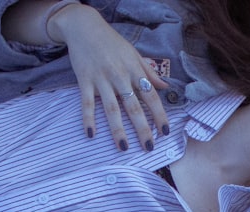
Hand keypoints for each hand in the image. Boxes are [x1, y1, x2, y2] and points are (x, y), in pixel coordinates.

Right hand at [50, 3, 169, 150]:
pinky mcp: (84, 81)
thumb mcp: (133, 53)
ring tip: (124, 147)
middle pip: (133, 107)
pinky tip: (91, 134)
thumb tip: (166, 87)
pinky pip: (87, 103)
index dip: (159, 114)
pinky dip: (88, 119)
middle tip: (149, 147)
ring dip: (118, 130)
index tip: (165, 131)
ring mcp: (101, 80)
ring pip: (111, 109)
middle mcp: (119, 76)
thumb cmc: (111, 42)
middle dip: (142, 128)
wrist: (84, 27)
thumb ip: (149, 72)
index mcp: (134, 70)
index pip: (150, 96)